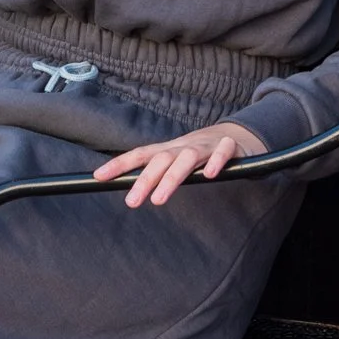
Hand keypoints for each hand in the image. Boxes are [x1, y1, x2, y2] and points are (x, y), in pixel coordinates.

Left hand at [93, 121, 265, 208]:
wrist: (239, 135)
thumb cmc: (201, 153)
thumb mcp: (177, 161)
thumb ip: (158, 173)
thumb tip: (131, 190)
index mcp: (170, 150)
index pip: (141, 155)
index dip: (120, 164)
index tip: (99, 176)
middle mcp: (184, 145)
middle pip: (162, 159)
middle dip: (145, 180)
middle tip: (131, 202)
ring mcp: (207, 144)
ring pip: (187, 157)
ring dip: (172, 176)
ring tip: (159, 198)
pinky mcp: (230, 146)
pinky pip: (223, 151)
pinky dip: (216, 160)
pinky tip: (209, 175)